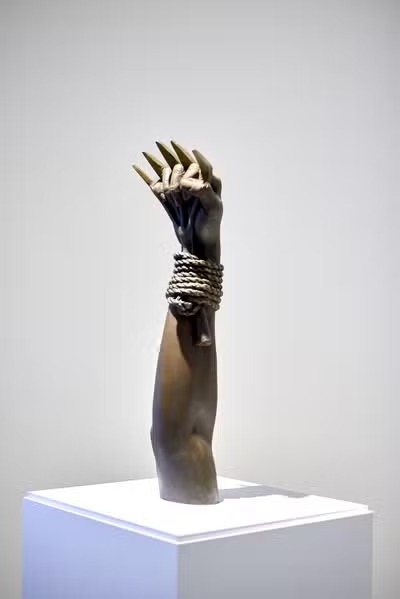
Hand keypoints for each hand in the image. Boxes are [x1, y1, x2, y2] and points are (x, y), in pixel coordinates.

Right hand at [133, 141, 221, 262]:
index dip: (192, 156)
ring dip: (168, 186)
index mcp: (209, 181)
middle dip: (178, 181)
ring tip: (178, 204)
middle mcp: (194, 181)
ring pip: (167, 175)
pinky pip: (156, 184)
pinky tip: (137, 166)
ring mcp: (179, 189)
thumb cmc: (210, 226)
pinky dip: (146, 175)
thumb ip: (203, 191)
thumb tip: (185, 183)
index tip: (179, 148)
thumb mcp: (213, 208)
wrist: (198, 244)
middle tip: (185, 201)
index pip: (200, 163)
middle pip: (180, 168)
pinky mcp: (168, 199)